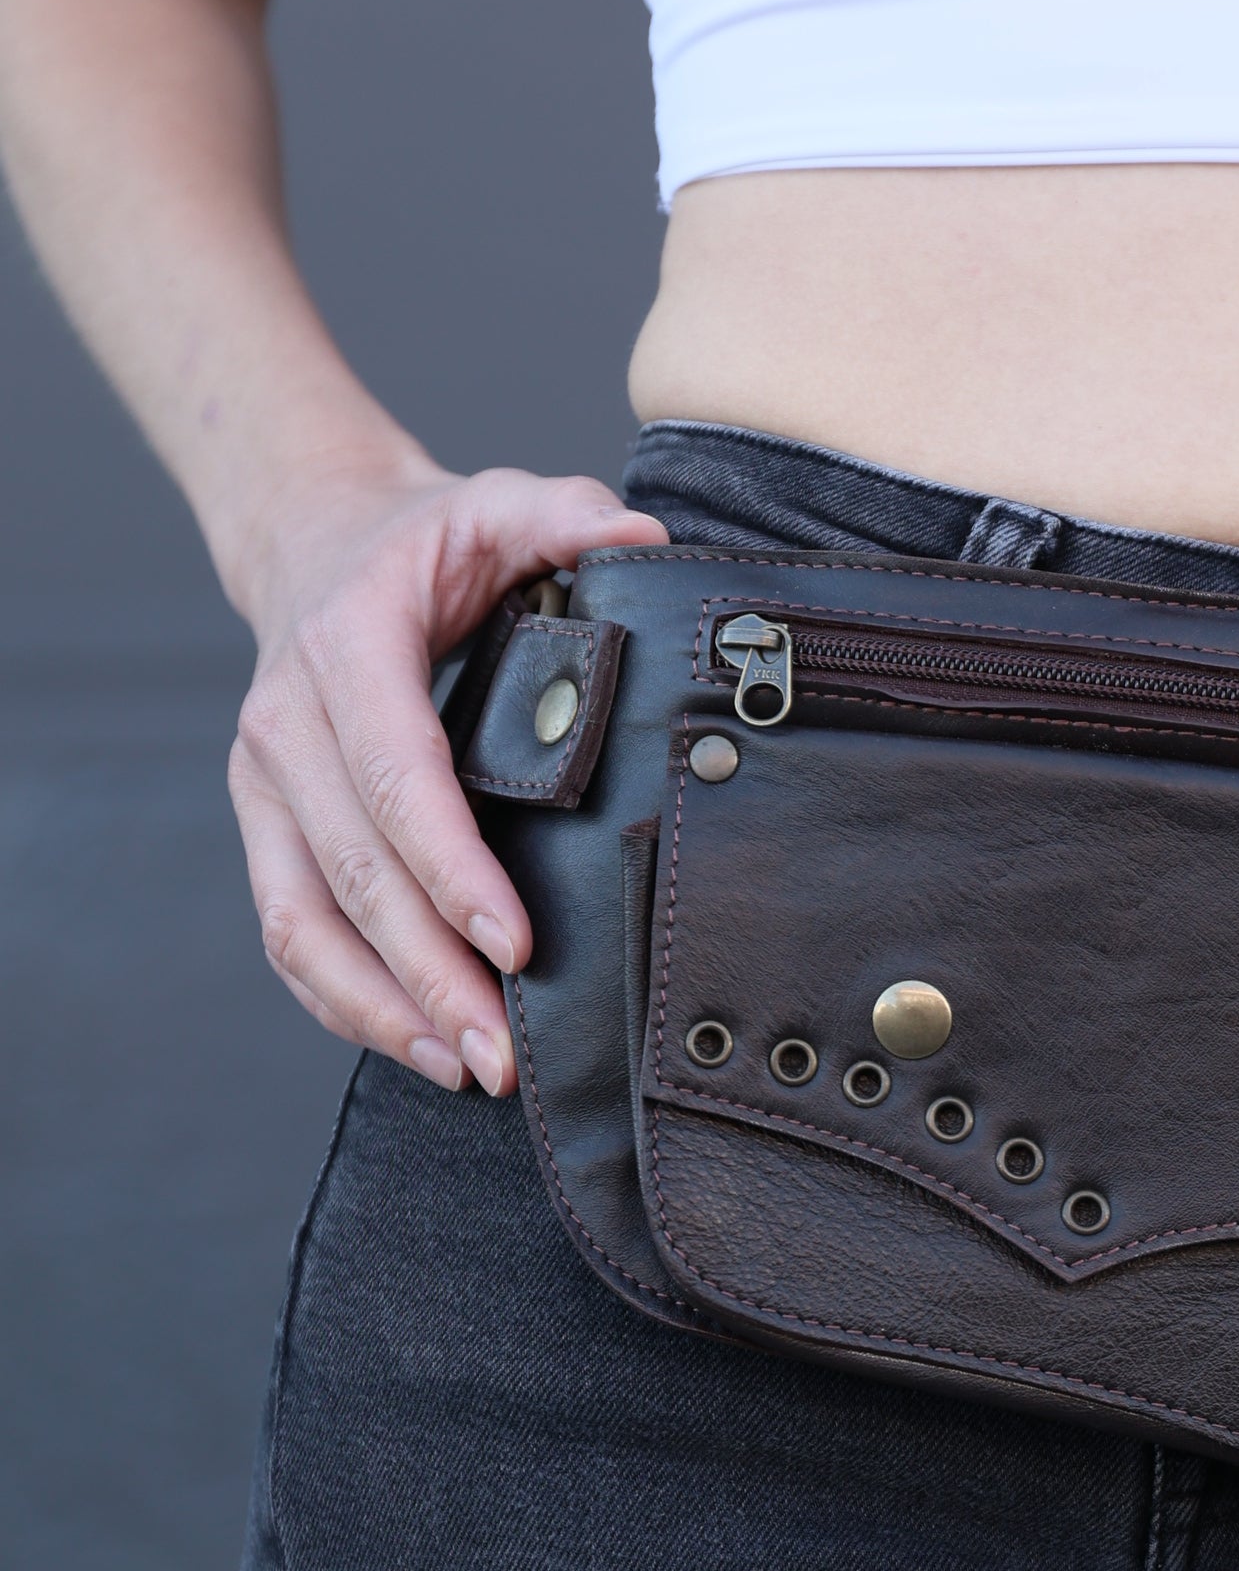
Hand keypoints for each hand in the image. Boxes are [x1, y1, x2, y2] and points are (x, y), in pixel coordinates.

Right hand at [228, 456, 665, 1090]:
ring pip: (305, 920)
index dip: (449, 867)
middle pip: (354, 872)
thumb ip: (568, 514)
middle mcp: (285, 724)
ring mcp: (264, 784)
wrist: (314, 541)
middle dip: (429, 972)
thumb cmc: (425, 539)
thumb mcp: (496, 503)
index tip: (516, 942)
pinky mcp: (266, 826)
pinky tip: (416, 1043)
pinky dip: (344, 998)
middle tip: (504, 1051)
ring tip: (467, 1067)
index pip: (395, 775)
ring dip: (382, 1006)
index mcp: (345, 650)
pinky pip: (289, 931)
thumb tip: (642, 540)